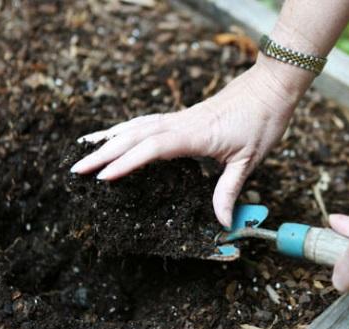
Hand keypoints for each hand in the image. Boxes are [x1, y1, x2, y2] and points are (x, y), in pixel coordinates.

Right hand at [70, 58, 309, 226]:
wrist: (271, 86)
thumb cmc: (263, 120)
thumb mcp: (249, 160)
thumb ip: (229, 190)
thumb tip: (222, 223)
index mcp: (195, 135)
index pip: (152, 148)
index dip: (126, 162)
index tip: (102, 177)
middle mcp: (181, 123)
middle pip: (134, 136)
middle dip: (103, 153)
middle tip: (76, 169)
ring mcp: (180, 117)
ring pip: (136, 126)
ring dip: (109, 138)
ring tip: (84, 149)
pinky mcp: (183, 115)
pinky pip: (146, 121)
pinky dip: (126, 128)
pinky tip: (117, 134)